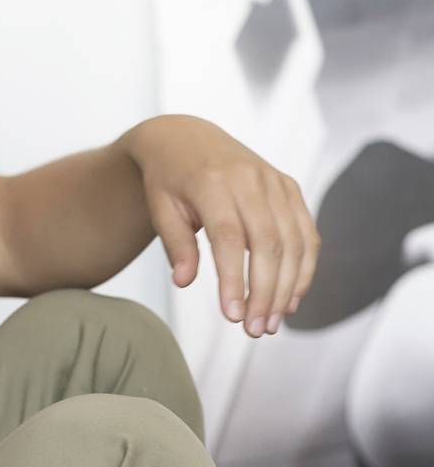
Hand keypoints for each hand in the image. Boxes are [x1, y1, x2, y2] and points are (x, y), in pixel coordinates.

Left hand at [122, 114, 320, 337]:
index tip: (232, 315)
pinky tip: (290, 298)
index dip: (234, 279)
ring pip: (294, 242)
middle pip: (267, 244)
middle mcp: (249, 178)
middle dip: (265, 292)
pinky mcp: (290, 187)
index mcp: (211, 182)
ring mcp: (274, 181)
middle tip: (255, 330)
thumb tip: (185, 282)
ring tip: (272, 322)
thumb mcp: (160, 207)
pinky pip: (307, 233)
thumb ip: (176, 244)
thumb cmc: (168, 178)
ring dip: (288, 288)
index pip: (228, 237)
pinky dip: (304, 268)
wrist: (185, 136)